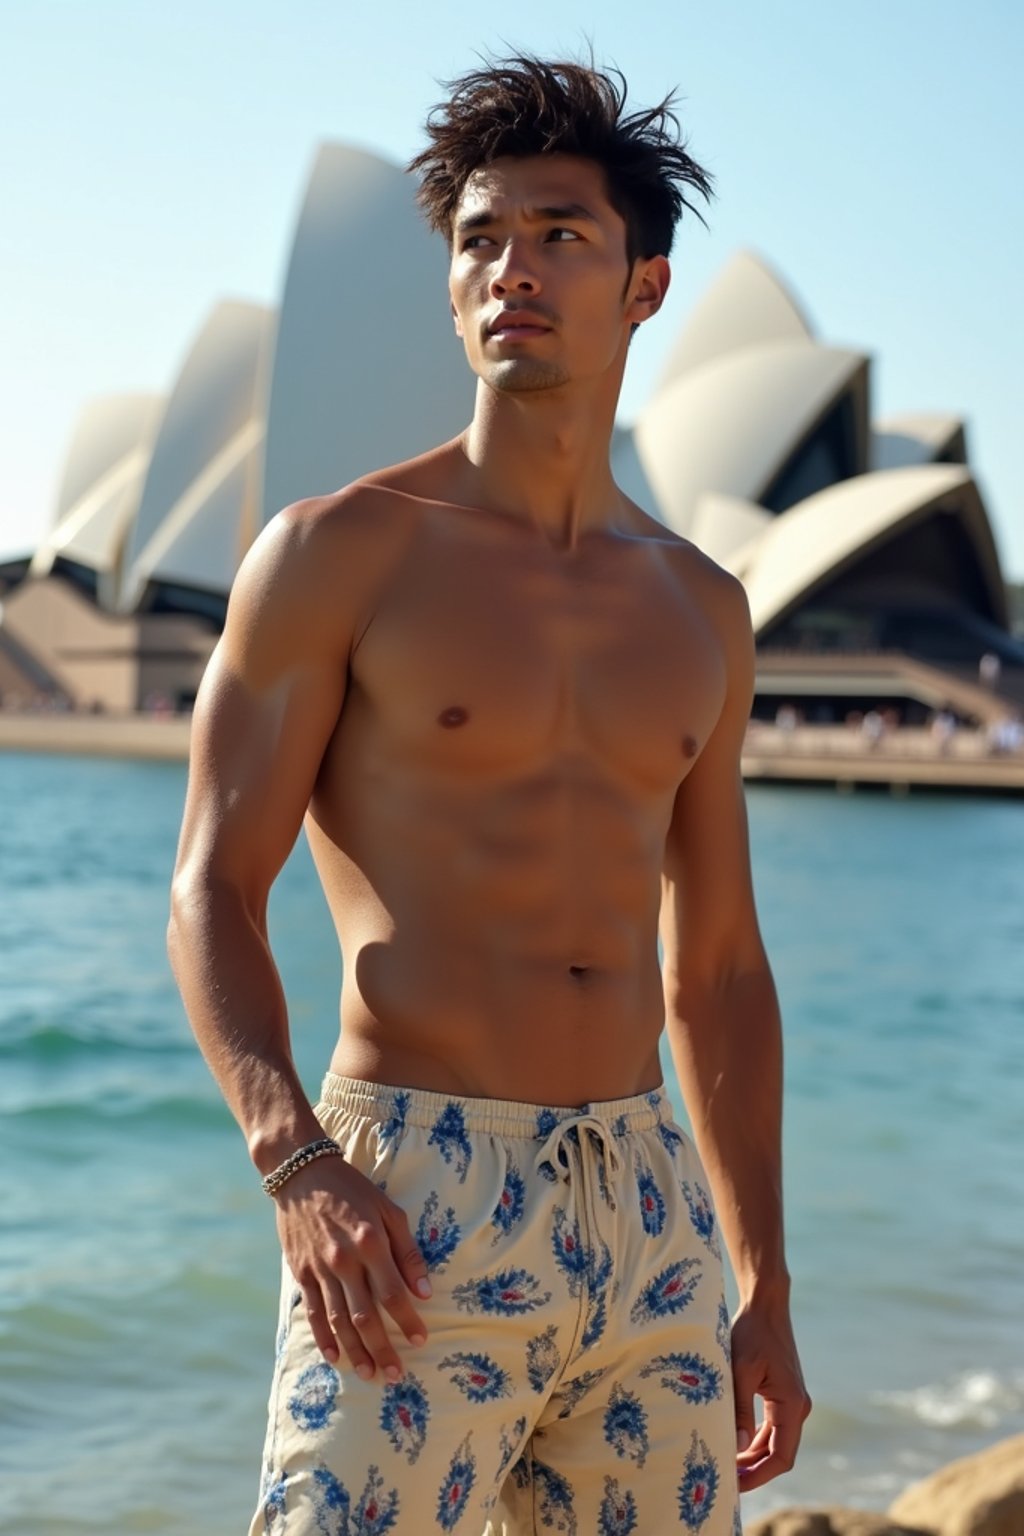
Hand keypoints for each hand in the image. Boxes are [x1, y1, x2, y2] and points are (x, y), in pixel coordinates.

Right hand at [274, 1157, 431, 1381]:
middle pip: (365, 1315)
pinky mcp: (300, 1272)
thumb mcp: (389, 1210)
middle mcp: (345, 1260)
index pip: (393, 1293)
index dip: (408, 1320)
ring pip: (339, 1320)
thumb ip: (407, 1251)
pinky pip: (313, 1312)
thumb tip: (425, 1290)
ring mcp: (320, 1269)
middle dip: (383, 1348)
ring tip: (370, 1374)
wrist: (303, 1174)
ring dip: (356, 1351)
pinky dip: (324, 1337)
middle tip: (396, 1374)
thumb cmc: (354, 1190)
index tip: (421, 1341)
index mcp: (371, 1242)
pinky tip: (335, 1356)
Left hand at [730, 1298, 811, 1489]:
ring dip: (754, 1456)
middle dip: (754, 1469)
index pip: (781, 1456)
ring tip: (727, 1467)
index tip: (736, 1485)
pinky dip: (755, 1439)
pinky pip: (772, 1426)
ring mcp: (792, 1400)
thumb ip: (739, 1409)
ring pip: (775, 1441)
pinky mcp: (783, 1393)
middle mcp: (797, 1406)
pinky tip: (735, 1444)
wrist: (765, 1305)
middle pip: (779, 1453)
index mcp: (792, 1404)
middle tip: (725, 1481)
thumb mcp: (740, 1370)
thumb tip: (736, 1447)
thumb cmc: (751, 1333)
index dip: (759, 1475)